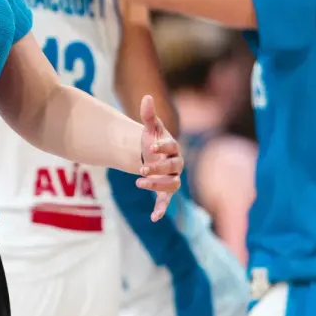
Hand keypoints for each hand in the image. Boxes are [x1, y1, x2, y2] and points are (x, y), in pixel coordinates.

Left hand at [137, 94, 182, 220]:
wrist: (151, 155)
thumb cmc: (152, 140)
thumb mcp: (149, 127)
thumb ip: (148, 115)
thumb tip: (146, 97)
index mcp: (174, 147)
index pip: (173, 147)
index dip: (163, 147)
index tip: (150, 146)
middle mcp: (177, 164)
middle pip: (174, 168)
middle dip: (159, 169)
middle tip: (141, 169)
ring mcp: (172, 178)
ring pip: (171, 185)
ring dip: (157, 185)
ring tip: (139, 183)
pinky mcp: (165, 191)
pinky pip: (166, 201)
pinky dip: (161, 209)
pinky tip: (154, 218)